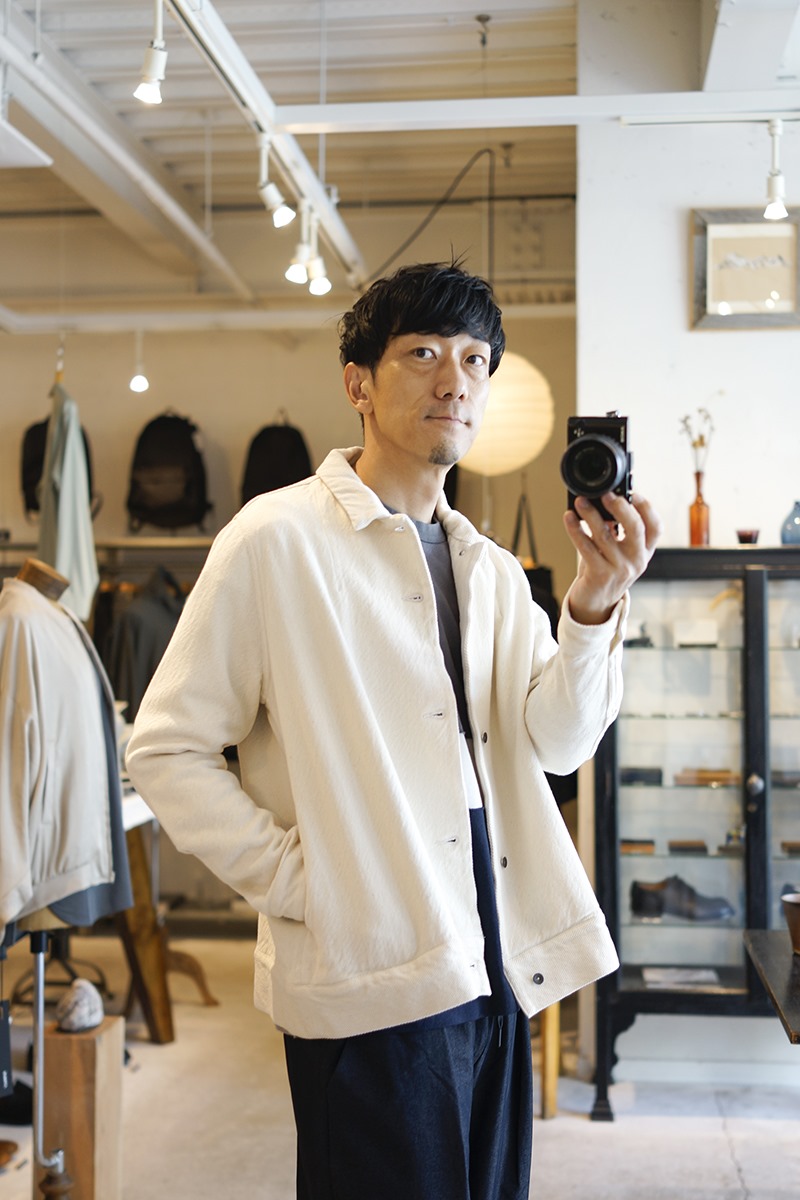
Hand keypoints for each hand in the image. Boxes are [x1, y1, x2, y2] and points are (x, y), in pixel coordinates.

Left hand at [563, 492, 661, 624]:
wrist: (595, 603)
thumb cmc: (605, 571)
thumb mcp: (617, 551)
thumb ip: (616, 530)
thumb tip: (603, 503)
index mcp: (644, 552)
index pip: (656, 527)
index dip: (647, 508)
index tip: (633, 494)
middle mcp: (636, 560)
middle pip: (636, 528)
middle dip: (620, 507)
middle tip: (606, 495)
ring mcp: (620, 569)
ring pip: (606, 535)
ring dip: (591, 515)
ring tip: (580, 502)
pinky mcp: (600, 575)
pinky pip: (586, 548)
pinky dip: (576, 531)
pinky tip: (569, 519)